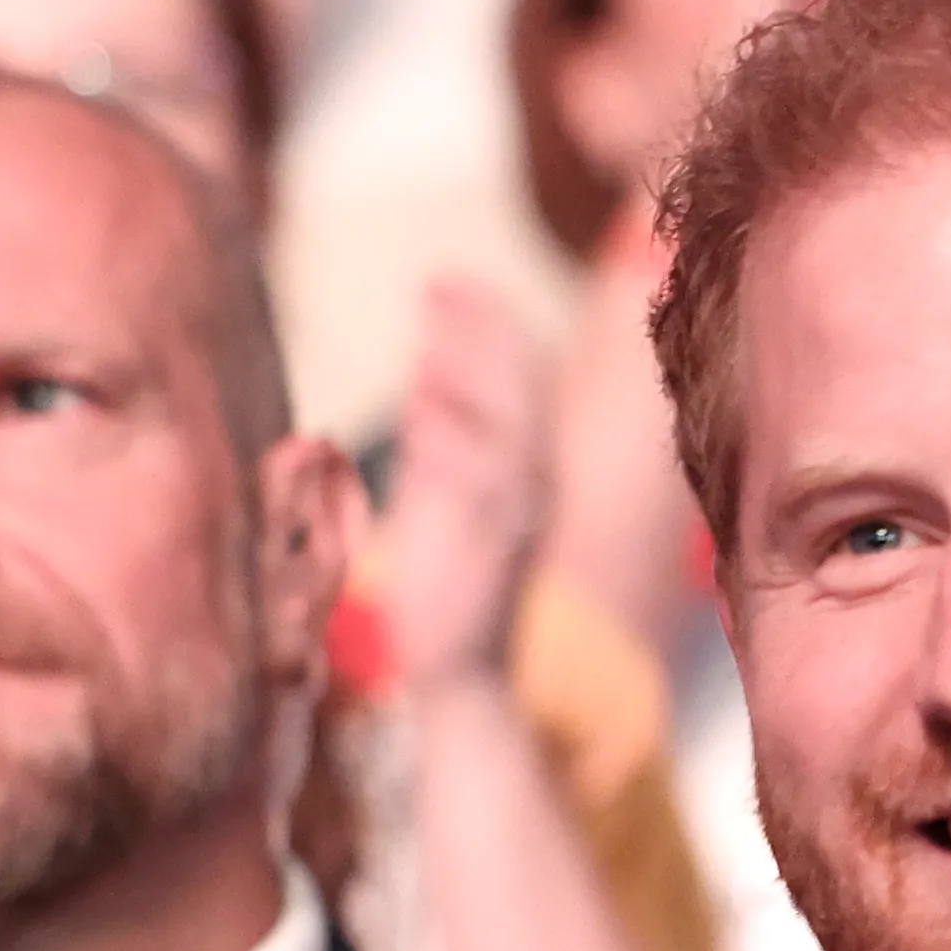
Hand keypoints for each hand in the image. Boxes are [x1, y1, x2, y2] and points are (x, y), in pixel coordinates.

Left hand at [381, 276, 551, 697]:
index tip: (448, 277)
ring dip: (470, 381)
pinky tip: (421, 409)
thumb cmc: (445, 584)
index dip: (488, 328)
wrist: (461, 673)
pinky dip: (452, 448)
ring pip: (504, 436)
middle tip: (440, 281)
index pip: (516, 384)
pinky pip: (476, 494)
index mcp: (523, 473)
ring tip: (430, 332)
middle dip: (483, 336)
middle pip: (518, 396)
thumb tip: (427, 376)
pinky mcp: (488, 559)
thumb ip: (439, 440)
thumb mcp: (440, 498)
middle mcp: (529, 491)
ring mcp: (513, 525)